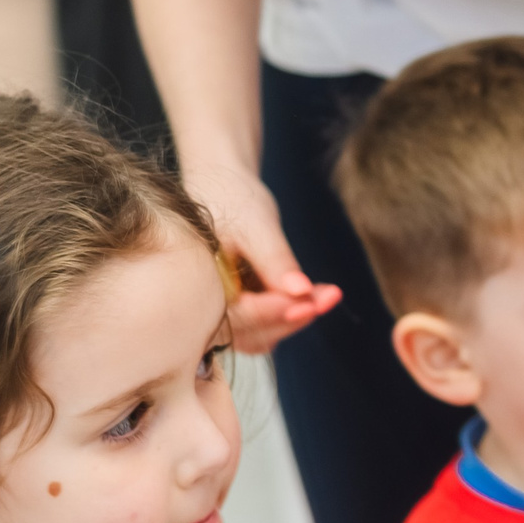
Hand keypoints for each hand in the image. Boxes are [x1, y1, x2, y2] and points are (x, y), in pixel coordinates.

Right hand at [185, 165, 340, 353]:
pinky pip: (264, 325)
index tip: (310, 302)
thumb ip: (275, 261)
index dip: (277, 310)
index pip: (239, 314)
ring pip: (262, 335)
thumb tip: (301, 292)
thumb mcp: (256, 225)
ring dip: (296, 317)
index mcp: (193, 284)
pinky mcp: (235, 313)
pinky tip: (316, 295)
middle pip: (252, 332)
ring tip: (329, 294)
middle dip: (294, 315)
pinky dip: (290, 312)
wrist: (220, 187)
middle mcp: (199, 308)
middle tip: (330, 297)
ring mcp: (216, 315)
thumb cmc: (231, 198)